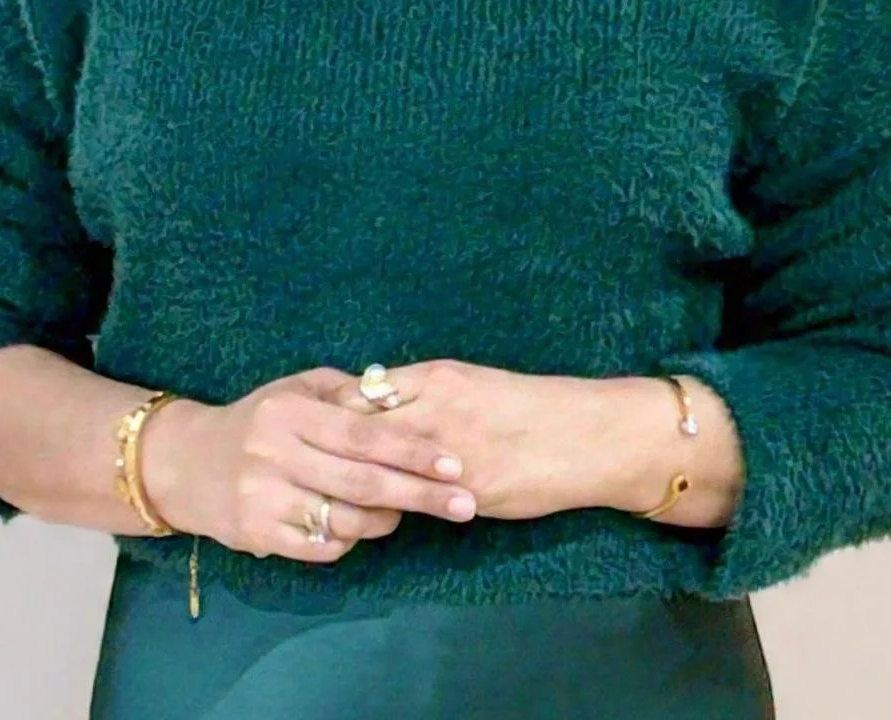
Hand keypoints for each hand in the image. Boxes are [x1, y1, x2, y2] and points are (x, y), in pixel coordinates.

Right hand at [140, 365, 480, 564]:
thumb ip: (344, 393)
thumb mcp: (295, 389)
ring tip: (407, 513)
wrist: (186, 463)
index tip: (453, 463)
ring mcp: (264, 498)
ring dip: (387, 520)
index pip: (363, 435)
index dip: (412, 450)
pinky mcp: (257, 535)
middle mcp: (276, 453)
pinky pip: (321, 547)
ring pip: (344, 519)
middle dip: (420, 494)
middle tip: (465, 503)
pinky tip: (359, 528)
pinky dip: (350, 541)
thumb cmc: (256, 419)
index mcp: (291, 412)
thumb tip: (399, 400)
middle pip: (362, 481)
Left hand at [328, 358, 611, 521]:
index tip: (317, 430)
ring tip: (335, 493)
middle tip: (311, 466)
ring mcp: (446, 452)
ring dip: (354, 482)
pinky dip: (388, 507)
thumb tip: (380, 404)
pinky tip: (375, 514)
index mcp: (436, 377)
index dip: (334, 413)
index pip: (362, 392)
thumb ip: (426, 394)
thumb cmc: (526, 406)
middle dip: (331, 448)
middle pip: (360, 427)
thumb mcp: (470, 383)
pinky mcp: (460, 491)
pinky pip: (411, 500)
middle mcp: (434, 409)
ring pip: (380, 466)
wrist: (579, 436)